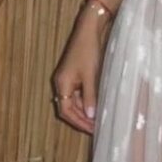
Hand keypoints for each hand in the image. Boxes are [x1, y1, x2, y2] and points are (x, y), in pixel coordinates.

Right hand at [52, 10, 108, 133]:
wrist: (90, 30)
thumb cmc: (89, 51)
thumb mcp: (91, 76)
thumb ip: (90, 97)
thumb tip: (90, 116)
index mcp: (62, 84)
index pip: (66, 111)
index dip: (78, 122)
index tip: (92, 130)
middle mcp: (62, 83)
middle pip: (68, 108)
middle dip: (81, 120)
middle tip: (97, 129)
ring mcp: (69, 79)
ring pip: (74, 102)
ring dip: (85, 112)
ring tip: (99, 121)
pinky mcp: (77, 74)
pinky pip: (80, 94)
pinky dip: (87, 102)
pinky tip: (98, 106)